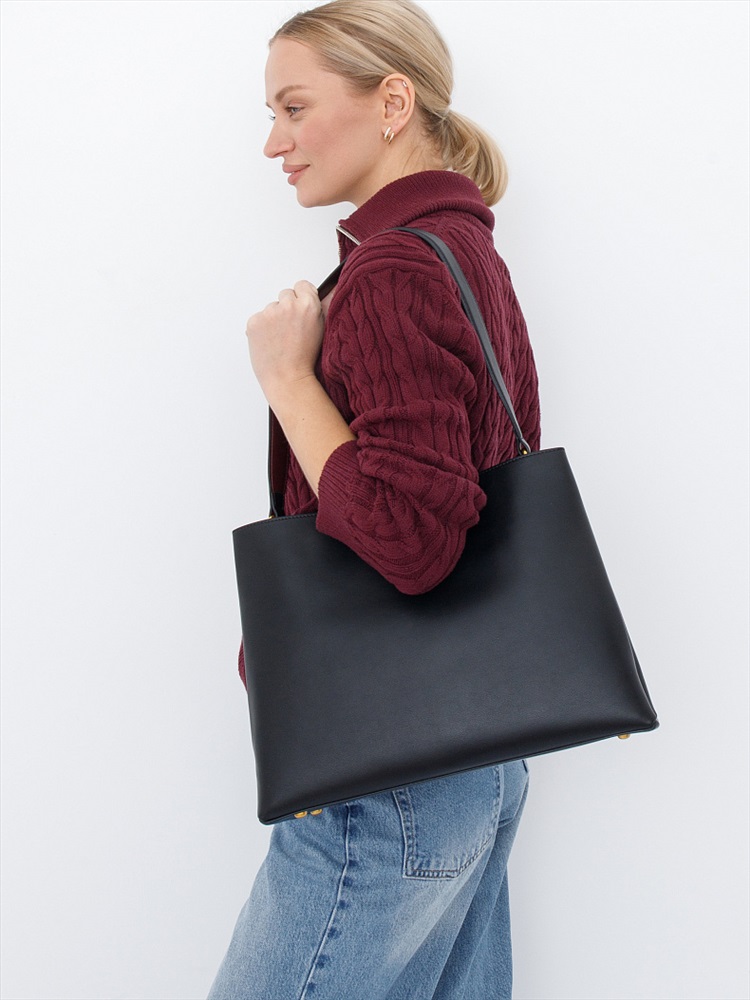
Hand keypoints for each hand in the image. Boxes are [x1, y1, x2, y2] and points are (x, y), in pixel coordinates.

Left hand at [245, 280, 323, 399]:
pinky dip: (262, 328)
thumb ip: (320, 308)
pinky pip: (258, 318)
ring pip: (271, 307)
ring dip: (274, 319)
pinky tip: (270, 342)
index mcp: (308, 305)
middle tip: (291, 329)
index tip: (300, 310)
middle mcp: (288, 305)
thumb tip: (324, 292)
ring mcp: (269, 313)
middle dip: (287, 308)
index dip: (302, 298)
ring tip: (280, 339)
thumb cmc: (305, 360)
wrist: (287, 378)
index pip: (302, 285)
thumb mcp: (321, 330)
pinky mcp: (254, 322)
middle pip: (285, 294)